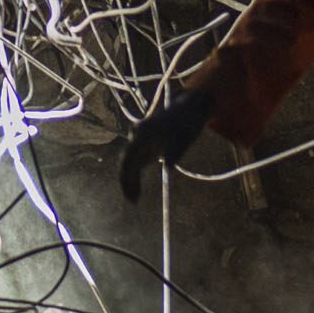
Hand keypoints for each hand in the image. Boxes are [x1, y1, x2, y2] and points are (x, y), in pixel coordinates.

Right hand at [120, 86, 215, 201]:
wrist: (187, 110)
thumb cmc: (186, 124)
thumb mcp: (183, 138)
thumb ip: (175, 151)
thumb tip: (168, 167)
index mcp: (143, 133)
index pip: (129, 157)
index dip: (128, 176)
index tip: (131, 190)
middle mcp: (136, 136)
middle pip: (126, 162)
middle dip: (127, 182)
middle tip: (133, 201)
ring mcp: (139, 142)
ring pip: (129, 165)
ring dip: (130, 182)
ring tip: (135, 200)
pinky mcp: (144, 147)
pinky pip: (135, 165)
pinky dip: (135, 178)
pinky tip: (137, 192)